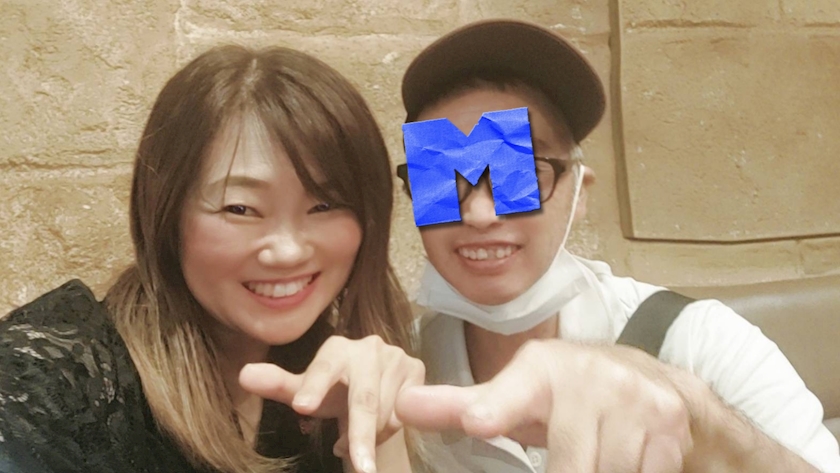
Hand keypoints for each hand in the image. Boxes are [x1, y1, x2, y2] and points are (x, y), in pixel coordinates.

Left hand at [239, 335, 424, 472]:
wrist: (374, 385)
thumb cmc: (332, 392)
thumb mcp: (305, 393)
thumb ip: (277, 385)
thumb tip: (244, 375)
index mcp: (336, 348)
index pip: (323, 369)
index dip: (315, 388)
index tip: (302, 407)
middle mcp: (369, 346)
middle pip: (364, 399)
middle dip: (361, 435)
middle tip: (360, 467)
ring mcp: (397, 357)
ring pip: (387, 412)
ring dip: (370, 437)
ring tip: (352, 440)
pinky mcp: (418, 370)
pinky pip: (405, 413)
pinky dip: (389, 429)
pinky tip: (377, 429)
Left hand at [396, 339, 693, 472]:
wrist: (646, 378)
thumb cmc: (564, 393)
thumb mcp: (514, 394)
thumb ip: (460, 405)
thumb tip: (401, 405)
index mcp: (540, 370)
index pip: (514, 394)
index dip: (497, 408)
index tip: (478, 421)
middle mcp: (588, 377)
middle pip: (569, 466)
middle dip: (568, 470)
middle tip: (570, 457)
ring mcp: (633, 401)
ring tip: (598, 451)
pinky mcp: (669, 426)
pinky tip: (628, 457)